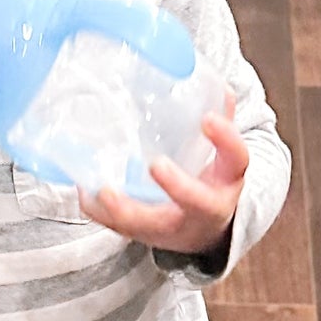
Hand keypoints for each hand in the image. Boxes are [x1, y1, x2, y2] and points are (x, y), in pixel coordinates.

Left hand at [79, 92, 249, 257]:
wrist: (204, 231)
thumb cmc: (210, 183)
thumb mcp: (225, 157)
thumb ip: (222, 124)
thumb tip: (219, 85)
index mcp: (227, 181)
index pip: (236, 160)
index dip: (225, 140)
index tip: (207, 119)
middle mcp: (204, 209)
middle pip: (196, 202)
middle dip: (177, 185)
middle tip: (156, 164)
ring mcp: (174, 227)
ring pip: (151, 224)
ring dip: (126, 209)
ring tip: (103, 188)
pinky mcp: (146, 235)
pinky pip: (120, 228)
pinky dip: (100, 211)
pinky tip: (85, 190)